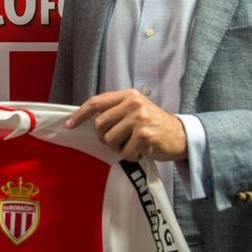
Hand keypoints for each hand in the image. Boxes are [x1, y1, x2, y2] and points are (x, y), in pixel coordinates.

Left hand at [66, 89, 186, 161]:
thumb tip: (88, 120)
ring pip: (109, 140)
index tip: (69, 124)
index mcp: (128, 95)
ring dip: (119, 148)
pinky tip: (141, 151)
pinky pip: (124, 152)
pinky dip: (131, 156)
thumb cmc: (154, 125)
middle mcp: (133, 103)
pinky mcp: (144, 135)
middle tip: (117, 141)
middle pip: (100, 124)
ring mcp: (139, 119)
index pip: (96, 102)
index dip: (80, 114)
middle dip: (104, 137)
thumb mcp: (135, 110)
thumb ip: (115, 111)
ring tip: (132, 144)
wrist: (182, 136)